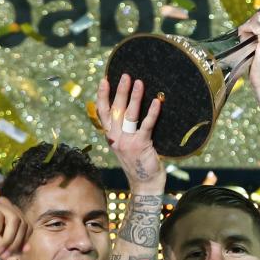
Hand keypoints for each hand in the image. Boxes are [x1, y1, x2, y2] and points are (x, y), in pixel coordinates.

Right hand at [0, 196, 27, 259]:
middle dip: (16, 242)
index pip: (28, 226)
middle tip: (5, 254)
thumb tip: (29, 248)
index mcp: (12, 214)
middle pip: (23, 223)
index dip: (23, 242)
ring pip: (14, 219)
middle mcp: (6, 206)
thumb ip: (14, 250)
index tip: (12, 254)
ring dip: (9, 237)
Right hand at [96, 73, 164, 194]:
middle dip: (120, 91)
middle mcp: (116, 138)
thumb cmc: (137, 162)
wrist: (145, 183)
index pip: (103, 113)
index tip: (104, 80)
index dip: (103, 96)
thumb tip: (128, 107)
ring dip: (135, 97)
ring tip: (139, 82)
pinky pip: (146, 125)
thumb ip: (123, 130)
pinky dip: (152, 113)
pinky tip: (156, 102)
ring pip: (130, 115)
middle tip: (126, 75)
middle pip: (116, 110)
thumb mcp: (124, 145)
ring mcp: (127, 142)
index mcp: (111, 136)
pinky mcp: (141, 145)